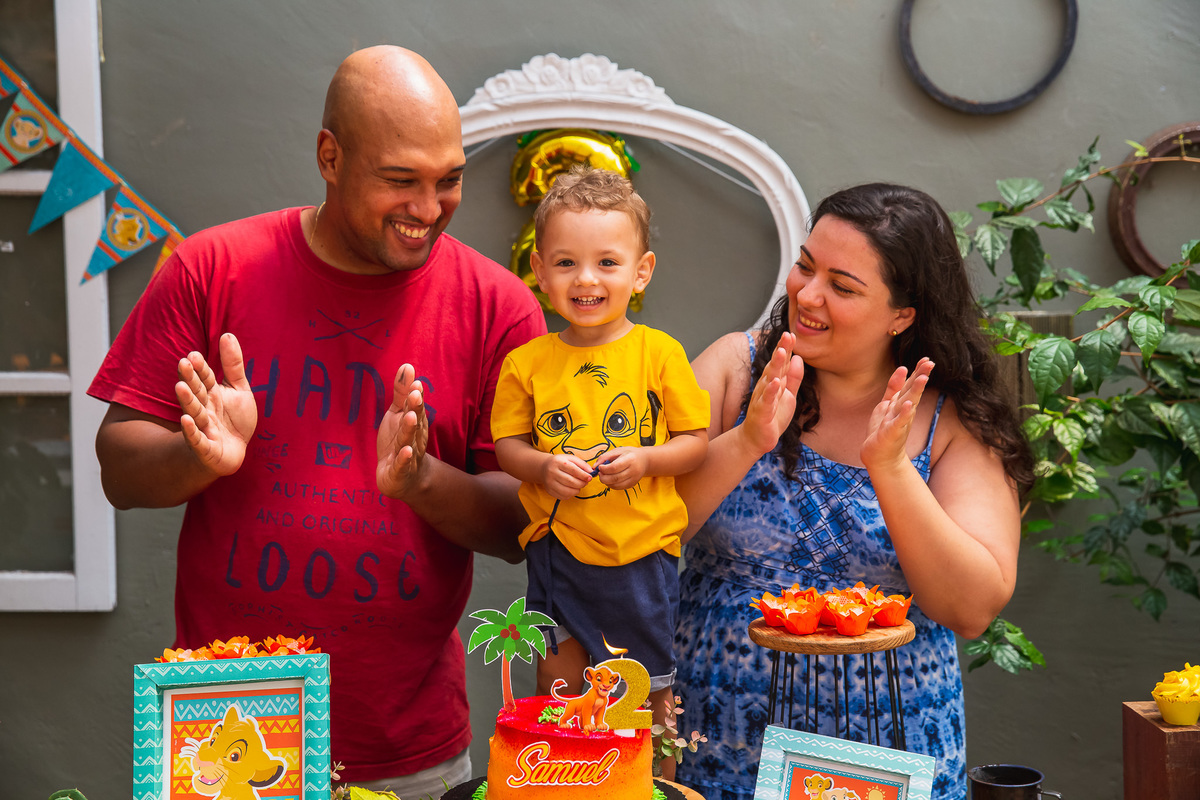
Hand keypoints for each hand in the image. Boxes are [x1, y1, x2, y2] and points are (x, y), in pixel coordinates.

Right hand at [175, 332, 256, 476]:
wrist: (234, 453)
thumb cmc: (234, 420)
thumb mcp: (239, 389)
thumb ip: (233, 365)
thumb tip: (227, 334)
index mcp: (212, 395)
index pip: (206, 379)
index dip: (201, 368)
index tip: (193, 354)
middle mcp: (205, 410)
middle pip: (197, 393)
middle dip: (190, 379)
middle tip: (183, 363)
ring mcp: (204, 429)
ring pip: (195, 413)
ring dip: (188, 401)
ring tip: (180, 387)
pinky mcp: (206, 449)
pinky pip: (198, 440)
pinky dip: (191, 431)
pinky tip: (185, 420)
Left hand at [377, 364, 429, 498]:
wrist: (403, 479)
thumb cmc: (400, 442)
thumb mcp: (398, 414)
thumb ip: (402, 392)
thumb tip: (407, 365)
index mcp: (414, 422)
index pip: (416, 407)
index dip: (415, 396)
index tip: (416, 383)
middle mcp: (414, 437)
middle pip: (416, 421)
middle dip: (416, 408)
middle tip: (415, 394)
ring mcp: (408, 455)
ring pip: (409, 441)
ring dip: (410, 429)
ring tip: (410, 417)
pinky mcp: (400, 471)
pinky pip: (402, 464)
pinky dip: (404, 458)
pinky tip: (406, 451)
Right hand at [540, 453, 594, 499]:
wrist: (544, 467)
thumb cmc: (560, 462)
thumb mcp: (570, 458)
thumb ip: (582, 464)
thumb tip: (591, 472)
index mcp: (558, 462)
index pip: (573, 470)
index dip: (583, 475)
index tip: (590, 478)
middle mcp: (552, 472)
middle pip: (570, 481)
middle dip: (581, 484)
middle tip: (585, 483)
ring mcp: (549, 482)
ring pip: (567, 491)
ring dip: (577, 490)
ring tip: (579, 486)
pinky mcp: (549, 490)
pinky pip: (563, 496)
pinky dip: (570, 494)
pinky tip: (572, 489)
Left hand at [596, 447, 647, 489]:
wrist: (644, 460)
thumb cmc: (629, 454)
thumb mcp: (618, 451)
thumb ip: (605, 457)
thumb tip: (594, 467)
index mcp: (630, 459)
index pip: (614, 467)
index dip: (604, 469)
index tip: (600, 467)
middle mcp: (634, 470)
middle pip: (615, 478)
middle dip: (603, 477)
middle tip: (600, 473)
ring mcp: (634, 479)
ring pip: (616, 485)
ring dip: (606, 482)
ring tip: (604, 476)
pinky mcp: (632, 484)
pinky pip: (619, 488)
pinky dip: (611, 485)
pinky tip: (610, 479)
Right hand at [741, 332, 804, 455]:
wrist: (756, 439)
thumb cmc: (772, 416)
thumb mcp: (788, 395)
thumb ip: (793, 378)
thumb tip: (798, 358)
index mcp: (774, 382)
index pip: (780, 362)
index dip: (786, 348)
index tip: (791, 334)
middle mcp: (766, 387)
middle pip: (774, 365)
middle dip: (781, 350)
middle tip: (787, 335)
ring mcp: (763, 399)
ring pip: (769, 379)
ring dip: (775, 365)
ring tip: (782, 352)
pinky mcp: (762, 413)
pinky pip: (766, 401)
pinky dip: (770, 391)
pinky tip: (775, 382)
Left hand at [861, 358, 933, 471]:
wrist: (881, 457)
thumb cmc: (884, 429)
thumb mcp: (888, 404)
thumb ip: (894, 387)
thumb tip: (903, 368)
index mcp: (902, 404)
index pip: (911, 385)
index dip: (919, 372)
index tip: (927, 359)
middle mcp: (904, 412)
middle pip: (913, 392)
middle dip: (921, 377)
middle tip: (930, 363)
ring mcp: (898, 422)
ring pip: (907, 404)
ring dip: (915, 392)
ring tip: (923, 378)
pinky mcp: (891, 433)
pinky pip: (898, 422)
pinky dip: (904, 414)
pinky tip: (909, 405)